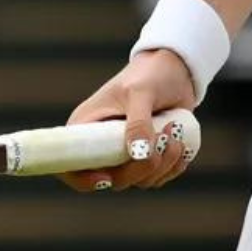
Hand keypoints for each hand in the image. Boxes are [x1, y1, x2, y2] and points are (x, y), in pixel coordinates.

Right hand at [62, 49, 196, 191]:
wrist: (176, 70)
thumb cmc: (149, 74)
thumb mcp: (140, 92)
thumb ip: (138, 123)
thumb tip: (139, 155)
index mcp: (86, 127)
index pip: (70, 165)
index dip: (82, 179)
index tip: (106, 178)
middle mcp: (102, 146)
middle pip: (113, 179)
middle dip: (141, 167)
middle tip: (162, 138)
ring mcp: (125, 154)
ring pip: (140, 181)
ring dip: (163, 163)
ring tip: (174, 131)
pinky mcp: (147, 157)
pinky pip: (158, 177)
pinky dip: (173, 167)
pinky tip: (182, 144)